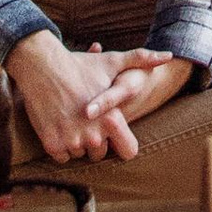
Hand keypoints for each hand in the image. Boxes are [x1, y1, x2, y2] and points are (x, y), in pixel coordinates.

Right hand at [8, 33, 186, 162]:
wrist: (42, 67)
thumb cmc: (79, 65)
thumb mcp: (113, 61)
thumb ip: (143, 60)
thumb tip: (169, 55)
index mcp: (112, 119)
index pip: (128, 152)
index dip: (120, 143)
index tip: (111, 133)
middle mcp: (93, 135)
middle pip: (99, 154)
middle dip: (94, 140)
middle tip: (85, 120)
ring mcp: (72, 141)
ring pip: (79, 154)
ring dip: (76, 142)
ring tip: (72, 119)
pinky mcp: (52, 145)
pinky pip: (61, 156)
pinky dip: (59, 144)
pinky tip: (59, 124)